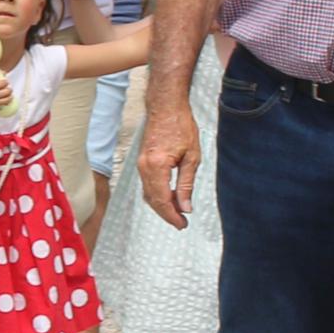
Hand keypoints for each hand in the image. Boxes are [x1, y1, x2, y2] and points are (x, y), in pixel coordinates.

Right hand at [137, 93, 199, 229]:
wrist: (166, 107)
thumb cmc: (181, 126)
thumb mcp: (192, 157)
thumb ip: (186, 184)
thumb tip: (185, 207)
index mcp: (157, 166)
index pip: (162, 199)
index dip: (172, 215)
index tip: (183, 224)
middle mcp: (145, 167)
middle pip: (152, 200)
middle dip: (166, 214)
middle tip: (181, 223)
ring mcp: (141, 164)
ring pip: (148, 193)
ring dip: (162, 205)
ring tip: (178, 213)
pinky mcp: (142, 161)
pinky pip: (147, 184)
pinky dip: (157, 195)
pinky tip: (170, 197)